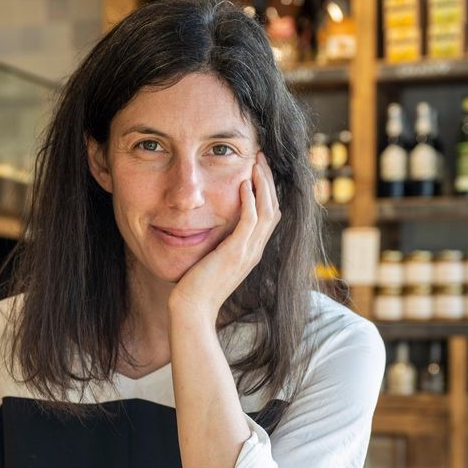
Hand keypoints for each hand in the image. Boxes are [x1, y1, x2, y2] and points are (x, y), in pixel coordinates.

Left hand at [168, 152, 280, 322]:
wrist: (192, 310)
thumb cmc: (195, 288)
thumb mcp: (211, 260)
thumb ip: (217, 243)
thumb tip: (209, 227)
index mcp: (251, 252)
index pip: (270, 216)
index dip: (268, 191)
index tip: (258, 169)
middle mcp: (254, 251)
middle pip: (275, 208)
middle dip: (269, 180)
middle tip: (261, 157)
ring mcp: (248, 253)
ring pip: (268, 211)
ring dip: (263, 184)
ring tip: (256, 162)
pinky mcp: (236, 253)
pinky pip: (251, 221)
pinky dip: (251, 200)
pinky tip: (244, 183)